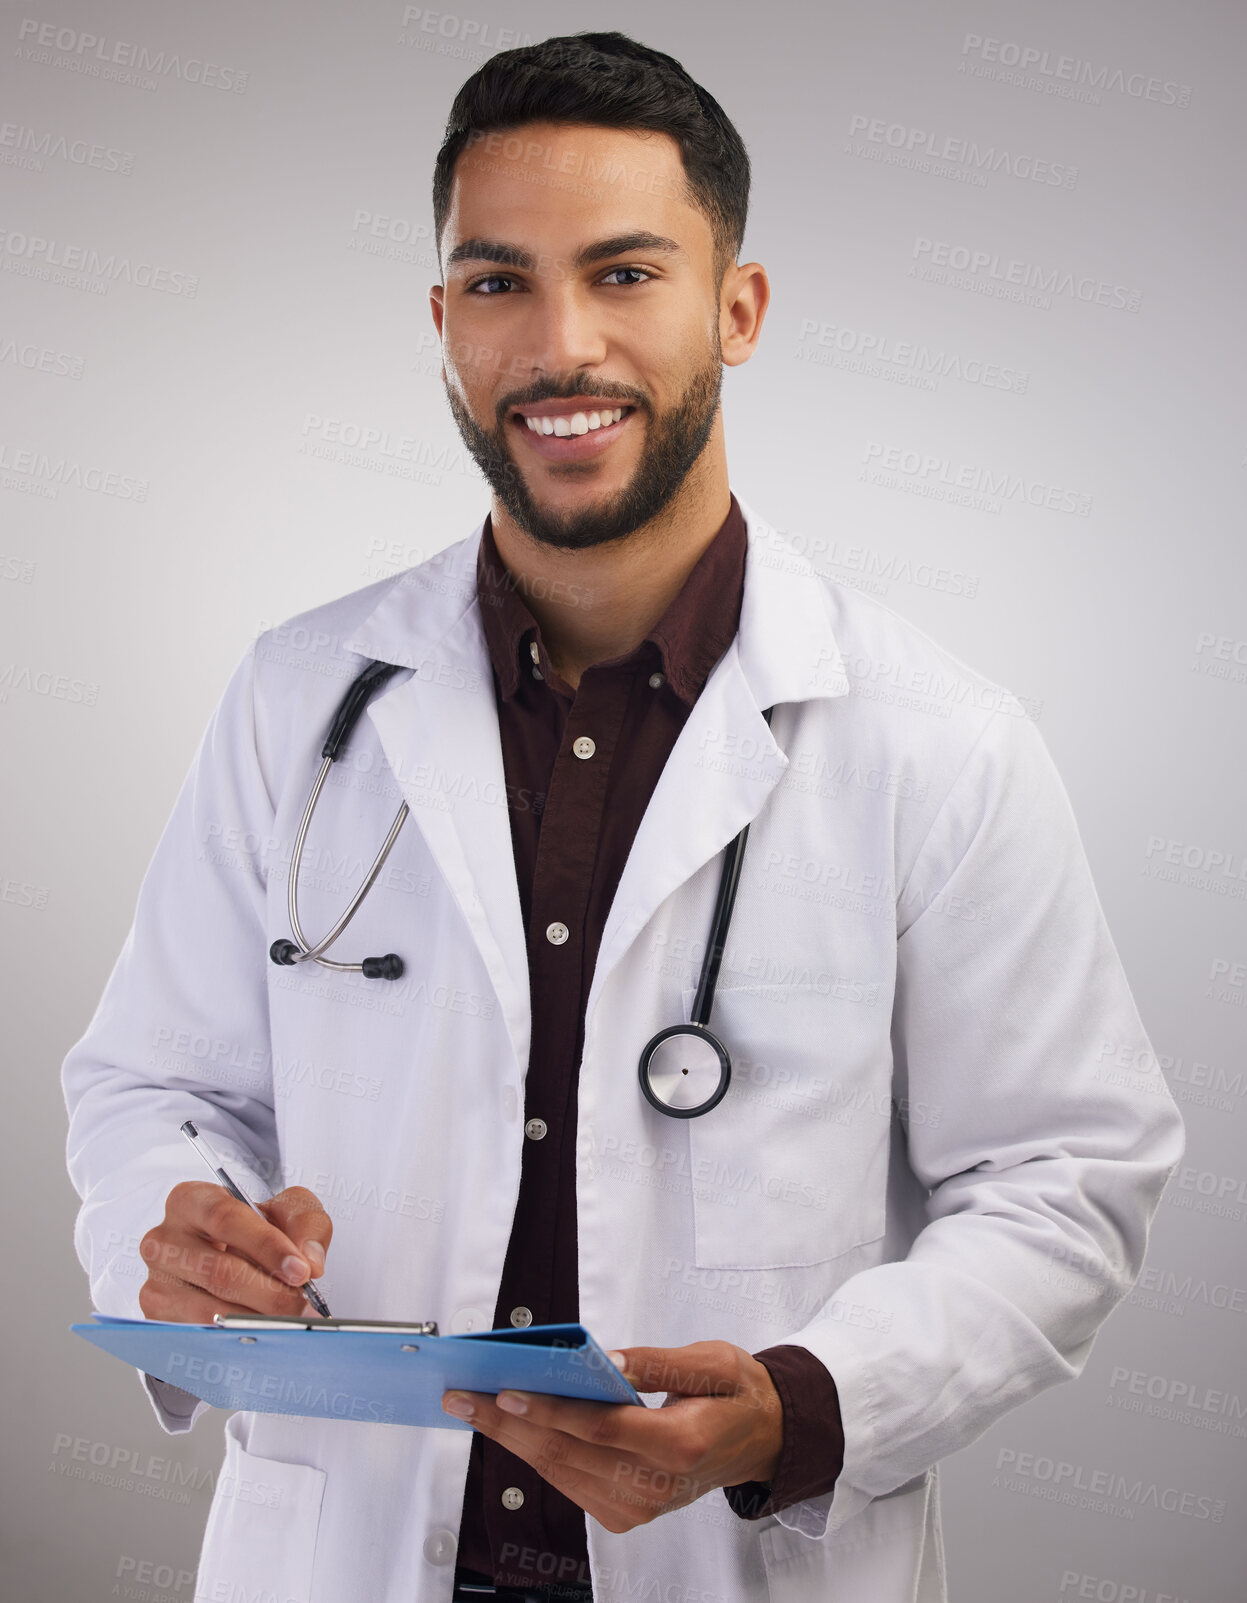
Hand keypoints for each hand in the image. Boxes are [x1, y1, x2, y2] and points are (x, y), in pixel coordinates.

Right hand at [138, 1182, 332, 1322]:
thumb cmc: (256, 1229)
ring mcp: (156, 1282)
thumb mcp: (288, 1210)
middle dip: (269, 1292)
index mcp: (191, 1200)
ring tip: (290, 1323)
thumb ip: (306, 1224)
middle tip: (303, 1305)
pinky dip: (237, 1339)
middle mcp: (163, 1240)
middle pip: (218, 1271)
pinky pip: (201, 1336)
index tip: (301, 1271)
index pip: (226, 1219)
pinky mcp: (158, 1319)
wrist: (234, 1258)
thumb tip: (309, 1263)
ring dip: (257, 1320)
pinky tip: (263, 1336)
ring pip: (209, 1310)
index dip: (266, 1246)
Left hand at [441, 1340, 782, 1531]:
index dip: (548, 1410)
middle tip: (463, 1396)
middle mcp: (656, 1486)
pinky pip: (569, 1482)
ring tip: (473, 1407)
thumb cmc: (736, 1394)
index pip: (599, 1428)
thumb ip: (656, 1362)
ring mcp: (639, 1506)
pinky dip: (536, 1453)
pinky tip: (510, 1428)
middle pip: (566, 1454)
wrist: (761, 1439)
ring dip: (511, 1440)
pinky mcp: (627, 1513)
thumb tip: (607, 1360)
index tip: (505, 1391)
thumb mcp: (711, 1361)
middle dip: (507, 1424)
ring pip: (559, 1471)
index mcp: (681, 1445)